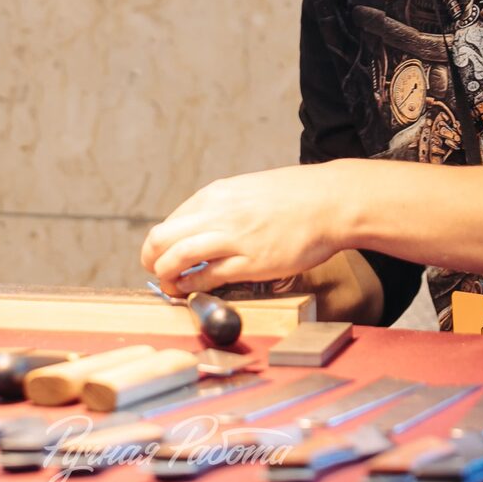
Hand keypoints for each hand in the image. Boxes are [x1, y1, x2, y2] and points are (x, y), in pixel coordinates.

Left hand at [139, 164, 348, 294]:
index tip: (164, 254)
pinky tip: (191, 291)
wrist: (330, 202)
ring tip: (169, 285)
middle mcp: (218, 213)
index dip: (162, 242)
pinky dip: (192, 287)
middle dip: (151, 258)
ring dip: (166, 276)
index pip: (172, 220)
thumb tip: (205, 227)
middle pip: (162, 238)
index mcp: (217, 195)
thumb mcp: (250, 190)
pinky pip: (208, 277)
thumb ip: (225, 207)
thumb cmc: (296, 197)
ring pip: (177, 257)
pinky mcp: (251, 263)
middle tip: (156, 271)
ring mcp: (233, 238)